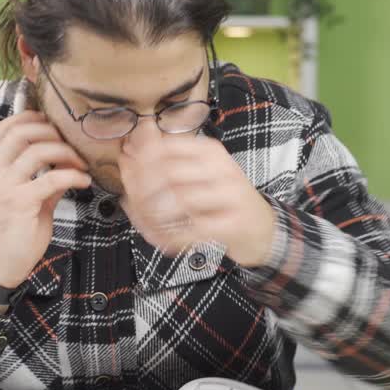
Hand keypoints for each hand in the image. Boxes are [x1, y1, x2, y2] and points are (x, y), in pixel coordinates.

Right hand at [0, 111, 90, 289]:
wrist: (1, 265)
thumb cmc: (16, 233)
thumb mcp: (30, 200)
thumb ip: (45, 180)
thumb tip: (67, 165)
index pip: (5, 129)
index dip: (29, 118)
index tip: (53, 125)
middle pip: (21, 132)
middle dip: (51, 131)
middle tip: (72, 145)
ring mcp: (6, 187)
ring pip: (36, 151)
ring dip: (65, 152)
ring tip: (81, 164)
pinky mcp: (20, 203)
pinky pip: (50, 179)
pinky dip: (72, 176)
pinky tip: (83, 182)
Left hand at [119, 132, 276, 266]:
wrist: (263, 228)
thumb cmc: (224, 200)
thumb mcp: (202, 173)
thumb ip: (169, 165)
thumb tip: (126, 158)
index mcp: (210, 152)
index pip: (167, 148)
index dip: (140, 162)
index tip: (125, 174)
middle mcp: (222, 169)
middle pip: (169, 173)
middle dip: (142, 191)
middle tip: (132, 204)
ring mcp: (230, 195)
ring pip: (178, 201)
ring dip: (154, 216)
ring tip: (147, 224)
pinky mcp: (233, 224)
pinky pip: (191, 230)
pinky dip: (170, 238)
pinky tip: (163, 241)